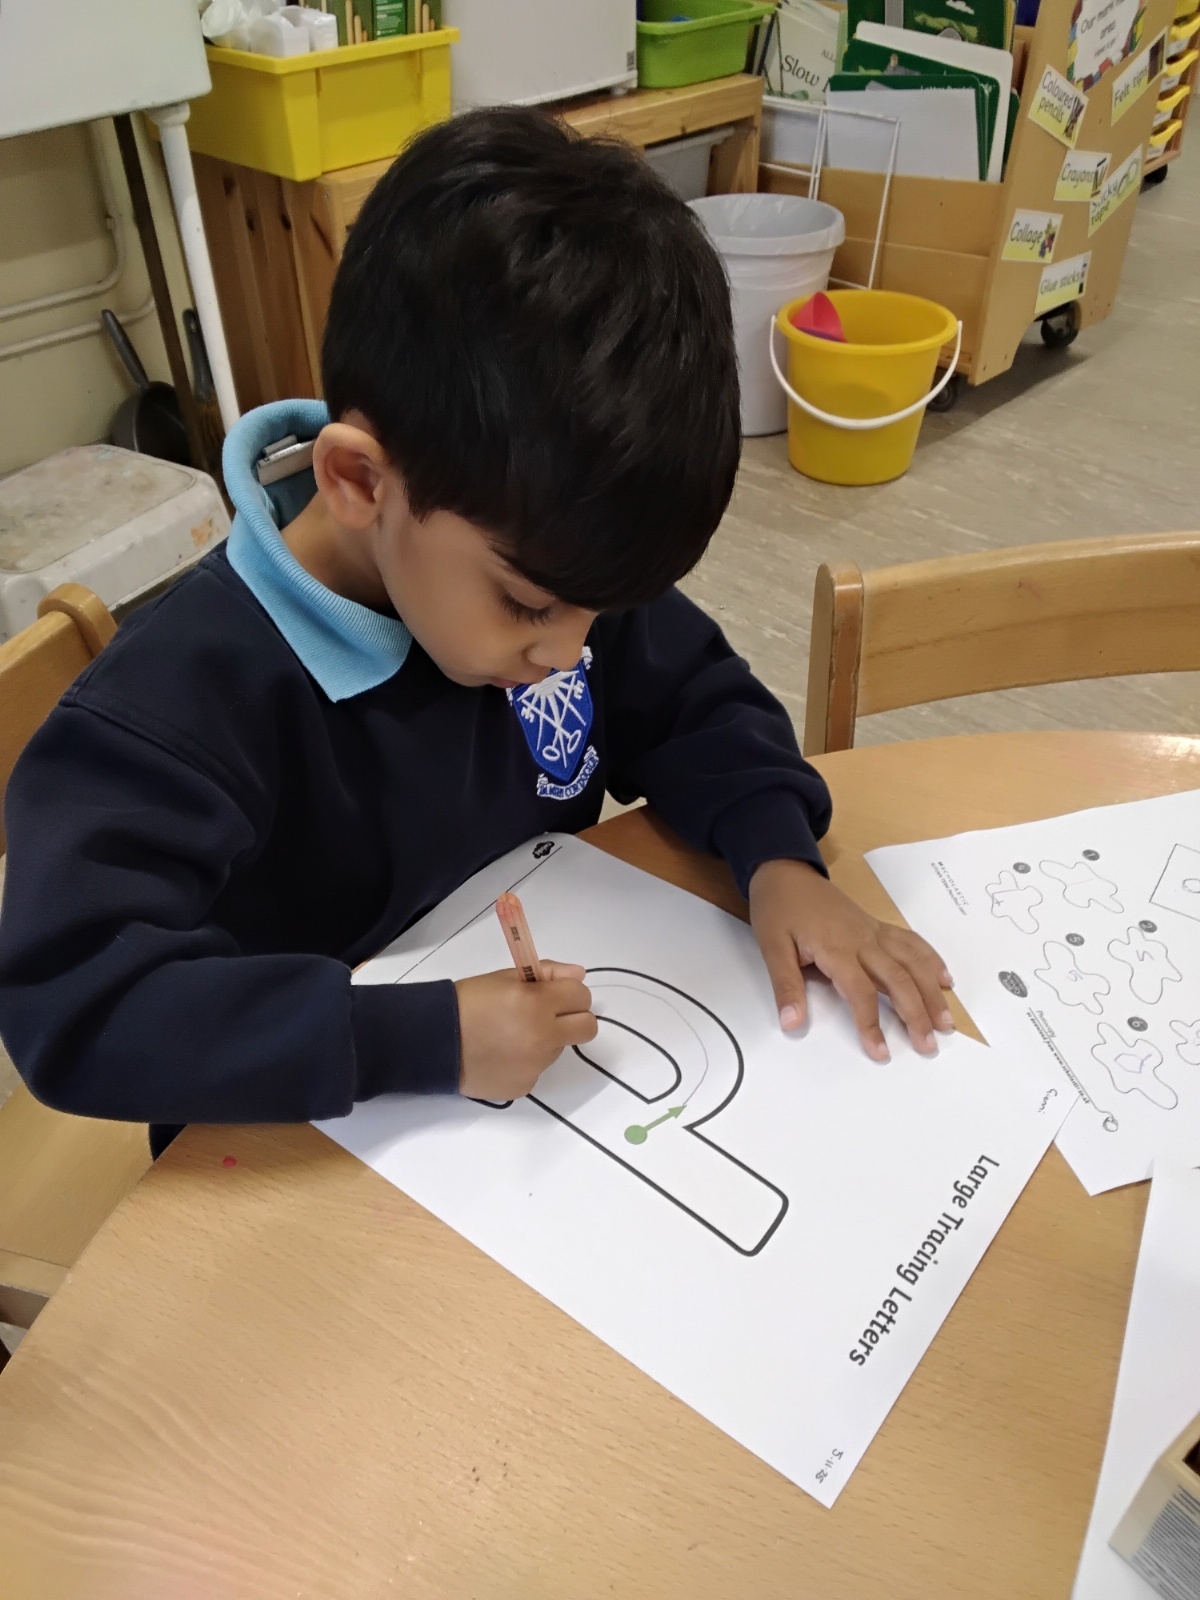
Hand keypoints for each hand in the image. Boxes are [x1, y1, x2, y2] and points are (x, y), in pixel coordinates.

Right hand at [455, 963, 596, 1099]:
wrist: (433, 1041)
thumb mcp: (505, 978)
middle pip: (587, 1028)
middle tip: (549, 1016)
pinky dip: (525, 1062)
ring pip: (559, 1049)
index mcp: (537, 1004)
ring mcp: (534, 1066)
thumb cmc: (467, 1002)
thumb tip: (580, 975)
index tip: (555, 995)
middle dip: (574, 1018)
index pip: (582, 996)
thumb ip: (547, 973)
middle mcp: (542, 1037)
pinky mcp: (523, 1087)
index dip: (570, 993)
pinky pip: (537, 1070)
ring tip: (509, 1035)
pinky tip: (500, 1055)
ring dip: (545, 1040)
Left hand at [748, 859, 953, 1060]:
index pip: (860, 992)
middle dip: (916, 1014)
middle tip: (929, 1046)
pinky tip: (944, 979)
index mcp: (836, 947)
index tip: (880, 1052)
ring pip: (912, 962)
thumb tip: (791, 1023)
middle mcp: (863, 939)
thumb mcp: (771, 947)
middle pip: (898, 979)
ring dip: (931, 992)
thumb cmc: (778, 908)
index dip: (871, 1023)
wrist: (786, 871)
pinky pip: (910, 942)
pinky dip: (930, 960)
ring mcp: (873, 931)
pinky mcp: (876, 925)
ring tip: (945, 1021)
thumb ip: (785, 986)